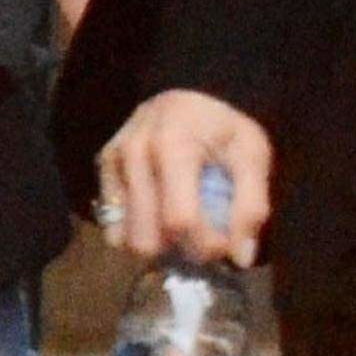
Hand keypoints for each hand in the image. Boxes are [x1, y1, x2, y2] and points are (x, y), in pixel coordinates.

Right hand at [97, 91, 271, 267]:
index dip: (204, 245)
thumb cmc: (224, 128)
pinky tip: (159, 217)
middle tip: (202, 237)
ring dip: (157, 244)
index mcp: (173, 144)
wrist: (190, 97)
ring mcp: (112, 161)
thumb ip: (251, 205)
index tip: (224, 246)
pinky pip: (111, 225)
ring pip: (126, 237)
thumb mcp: (252, 156)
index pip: (180, 219)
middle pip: (147, 236)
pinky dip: (138, 231)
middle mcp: (134, 152)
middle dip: (180, 250)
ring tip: (181, 227)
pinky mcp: (103, 170)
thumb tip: (240, 258)